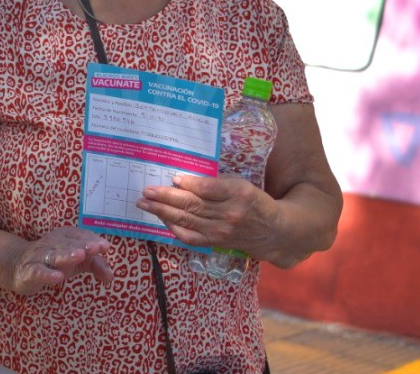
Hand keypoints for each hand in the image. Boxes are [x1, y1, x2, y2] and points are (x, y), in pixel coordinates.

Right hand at [9, 226, 113, 294]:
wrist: (17, 266)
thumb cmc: (52, 262)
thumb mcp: (75, 262)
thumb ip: (94, 265)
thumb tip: (112, 276)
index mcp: (63, 237)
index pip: (78, 236)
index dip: (91, 240)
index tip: (105, 246)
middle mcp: (51, 243)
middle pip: (67, 243)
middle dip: (82, 245)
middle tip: (96, 248)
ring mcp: (38, 256)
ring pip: (53, 255)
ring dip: (66, 255)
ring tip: (79, 256)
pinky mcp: (28, 271)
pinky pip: (38, 271)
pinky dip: (47, 273)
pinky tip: (58, 277)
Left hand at [137, 174, 275, 255]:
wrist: (273, 231)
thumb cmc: (253, 201)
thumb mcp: (240, 184)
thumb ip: (215, 183)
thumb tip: (183, 181)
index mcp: (238, 193)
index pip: (208, 188)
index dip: (188, 183)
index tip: (172, 177)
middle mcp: (229, 213)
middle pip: (193, 205)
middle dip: (165, 198)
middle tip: (146, 191)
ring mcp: (221, 231)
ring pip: (187, 221)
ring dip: (163, 212)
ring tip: (145, 204)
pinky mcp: (216, 242)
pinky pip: (190, 237)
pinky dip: (174, 228)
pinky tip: (162, 218)